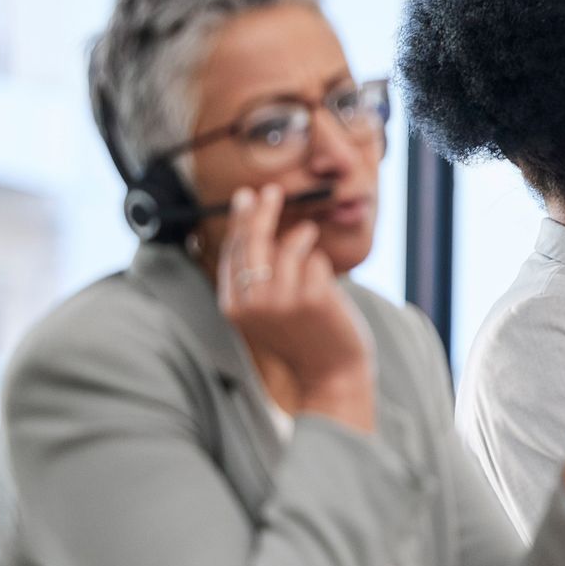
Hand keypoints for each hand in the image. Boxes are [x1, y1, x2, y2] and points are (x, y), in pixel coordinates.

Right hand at [216, 184, 373, 431]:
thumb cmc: (302, 338)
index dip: (240, 222)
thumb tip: (256, 226)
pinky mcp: (312, 298)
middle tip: (271, 191)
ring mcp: (282, 301)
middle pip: (252, 242)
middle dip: (261, 211)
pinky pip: (315, 260)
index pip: (233, 252)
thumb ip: (257, 278)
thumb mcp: (267, 312)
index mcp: (234, 307)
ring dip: (301, 236)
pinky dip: (320, 260)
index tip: (247, 198)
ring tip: (309, 233)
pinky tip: (324, 276)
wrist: (330, 374)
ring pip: (288, 248)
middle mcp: (252, 304)